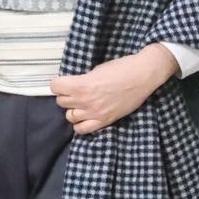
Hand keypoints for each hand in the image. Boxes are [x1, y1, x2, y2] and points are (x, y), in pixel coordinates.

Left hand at [50, 45, 176, 134]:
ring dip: (73, 109)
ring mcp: (94, 113)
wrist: (142, 76)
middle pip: (61, 102)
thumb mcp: (96, 70)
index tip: (63, 82)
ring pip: (69, 116)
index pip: (55, 87)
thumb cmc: (122, 68)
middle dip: (66, 96)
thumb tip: (74, 86)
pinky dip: (80, 124)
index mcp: (82, 85)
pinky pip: (82, 130)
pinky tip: (86, 116)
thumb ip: (83, 80)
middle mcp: (85, 101)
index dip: (59, 83)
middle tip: (75, 91)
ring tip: (82, 103)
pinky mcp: (104, 121)